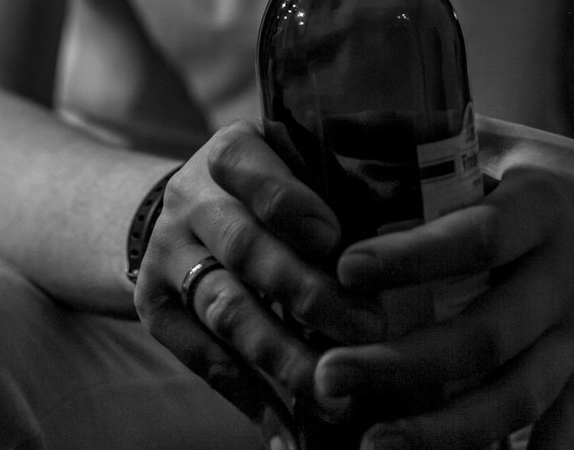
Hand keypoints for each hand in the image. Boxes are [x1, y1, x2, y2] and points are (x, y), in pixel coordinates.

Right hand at [133, 120, 386, 448]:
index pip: (251, 170)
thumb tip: (417, 202)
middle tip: (368, 328)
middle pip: (246, 248)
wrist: (184, 205)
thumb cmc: (270, 182)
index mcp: (232, 151)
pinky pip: (201, 357)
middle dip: (306, 292)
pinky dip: (247, 396)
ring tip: (337, 393)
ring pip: (226, 309)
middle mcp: (193, 199)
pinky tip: (288, 430)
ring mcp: (169, 254)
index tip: (334, 240)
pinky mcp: (156, 307)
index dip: (289, 205)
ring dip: (283, 356)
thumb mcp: (294, 155)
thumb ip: (342, 170)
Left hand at [313, 121, 573, 449]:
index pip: (477, 236)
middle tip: (328, 375)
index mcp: (544, 207)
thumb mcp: (505, 141)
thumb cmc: (556, 174)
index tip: (346, 268)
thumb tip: (335, 124)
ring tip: (368, 444)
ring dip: (444, 431)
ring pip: (518, 397)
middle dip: (406, 364)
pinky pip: (558, 434)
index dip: (413, 257)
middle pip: (489, 334)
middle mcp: (568, 275)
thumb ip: (429, 135)